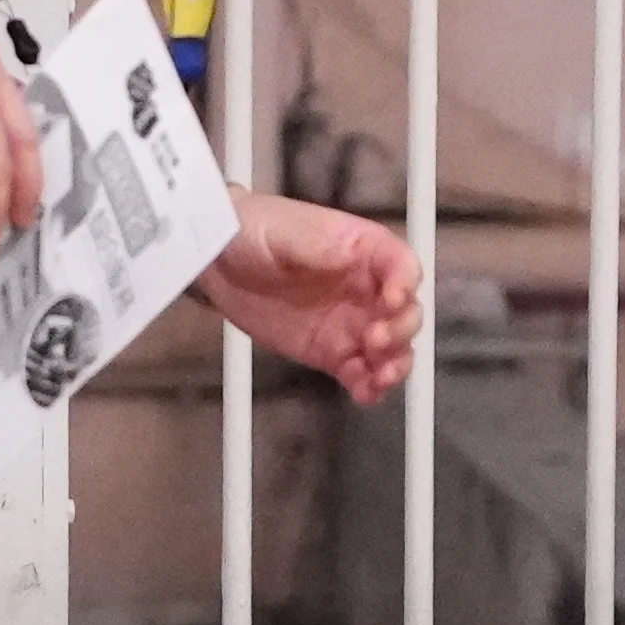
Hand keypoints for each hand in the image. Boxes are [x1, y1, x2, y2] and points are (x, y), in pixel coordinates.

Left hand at [197, 189, 421, 403]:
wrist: (218, 260)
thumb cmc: (253, 231)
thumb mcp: (281, 231)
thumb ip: (315, 245)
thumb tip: (348, 254)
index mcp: (362, 249)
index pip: (401, 265)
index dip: (405, 283)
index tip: (393, 299)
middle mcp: (365, 288)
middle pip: (405, 312)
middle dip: (400, 330)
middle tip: (374, 340)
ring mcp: (351, 322)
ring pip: (391, 348)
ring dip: (393, 364)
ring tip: (378, 376)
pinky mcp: (331, 351)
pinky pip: (361, 372)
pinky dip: (369, 386)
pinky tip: (364, 393)